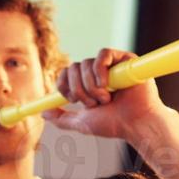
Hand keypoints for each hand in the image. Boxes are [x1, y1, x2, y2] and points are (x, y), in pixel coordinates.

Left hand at [41, 47, 165, 140]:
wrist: (135, 124)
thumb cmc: (113, 124)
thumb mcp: (82, 123)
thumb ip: (62, 118)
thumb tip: (44, 112)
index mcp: (87, 84)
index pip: (66, 73)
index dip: (63, 84)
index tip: (71, 100)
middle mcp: (98, 72)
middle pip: (74, 67)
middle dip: (79, 90)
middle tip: (93, 104)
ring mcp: (111, 65)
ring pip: (86, 63)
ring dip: (91, 86)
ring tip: (106, 99)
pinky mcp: (125, 59)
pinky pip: (103, 53)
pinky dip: (100, 70)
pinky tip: (107, 85)